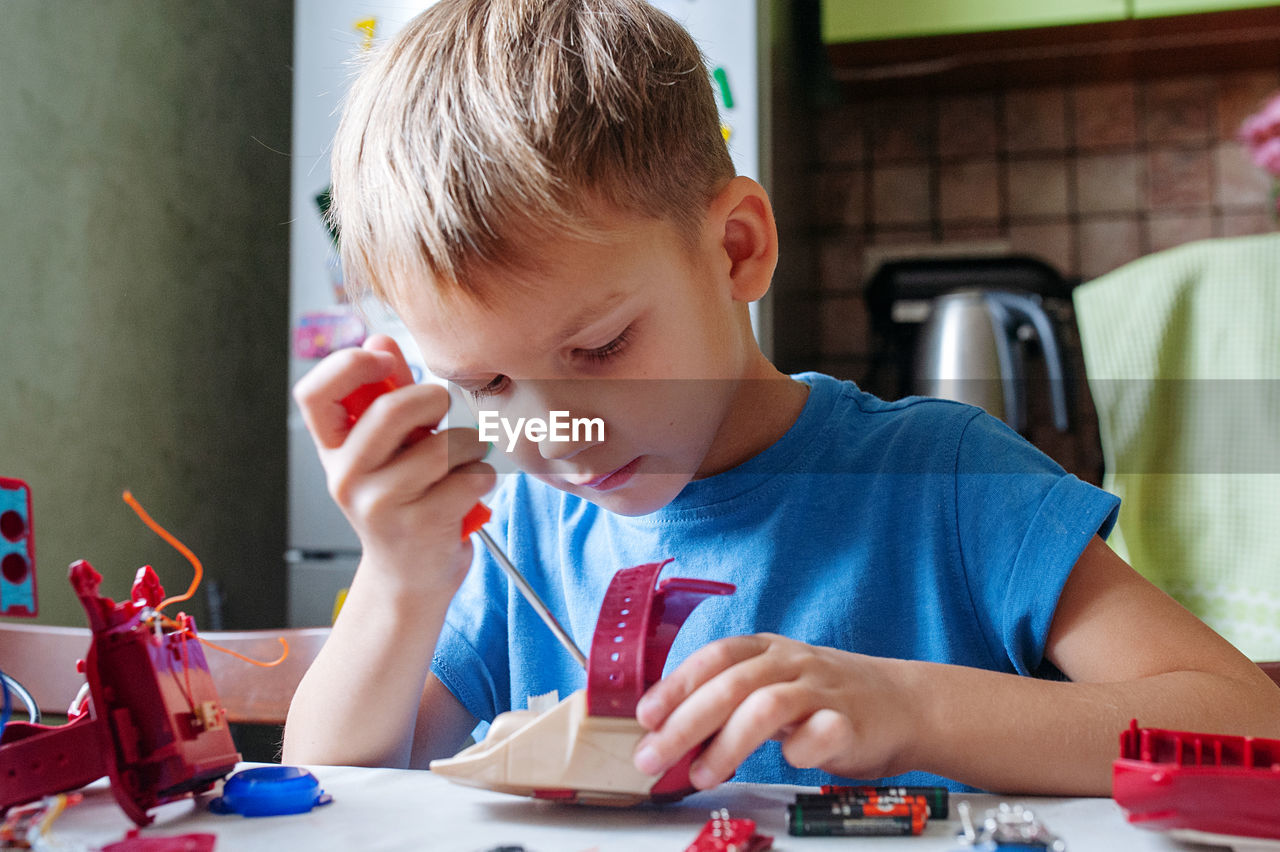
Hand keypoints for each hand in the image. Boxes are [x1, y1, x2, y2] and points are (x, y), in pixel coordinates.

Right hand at [292, 335, 494, 592]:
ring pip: (442, 447)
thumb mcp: (385, 450)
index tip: (384, 361)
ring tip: (462, 460)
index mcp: (334, 451)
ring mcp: (380, 505)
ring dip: (468, 446)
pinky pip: (468, 478)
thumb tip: (380, 340)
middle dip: (431, 400)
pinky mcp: (420, 527)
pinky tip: (470, 490)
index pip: (315, 393)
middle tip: (442, 409)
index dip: (349, 365)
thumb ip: (386, 395)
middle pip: (390, 410)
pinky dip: (482, 477)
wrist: (410, 578)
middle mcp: (347, 478)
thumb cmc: (403, 504)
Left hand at [631, 634, 918, 788]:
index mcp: (766, 650)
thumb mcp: (771, 686)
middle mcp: (791, 663)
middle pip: (730, 684)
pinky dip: (800, 748)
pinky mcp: (852, 722)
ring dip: (727, 742)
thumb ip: (727, 703)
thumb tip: (666, 730)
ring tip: (701, 775)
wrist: (904, 704)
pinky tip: (785, 762)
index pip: (713, 657)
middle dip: (685, 722)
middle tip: (653, 756)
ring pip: (766, 706)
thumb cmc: (824, 699)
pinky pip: (822, 731)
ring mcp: (822, 690)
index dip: (675, 684)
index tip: (644, 717)